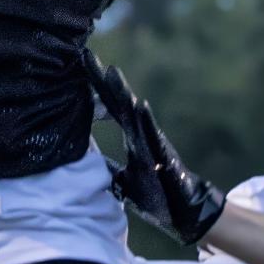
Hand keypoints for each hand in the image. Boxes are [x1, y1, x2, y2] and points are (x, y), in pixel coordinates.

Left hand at [84, 49, 225, 245]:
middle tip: (86, 55)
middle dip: (103, 79)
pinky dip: (146, 120)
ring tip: (111, 71)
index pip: (107, 105)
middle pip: (117, 101)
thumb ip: (107, 166)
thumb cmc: (154, 191)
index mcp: (130, 135)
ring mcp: (151, 142)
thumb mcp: (122, 180)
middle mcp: (140, 133)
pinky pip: (153, 136)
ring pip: (134, 113)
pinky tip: (139, 104)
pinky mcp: (163, 156)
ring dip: (123, 92)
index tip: (80, 62)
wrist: (183, 209)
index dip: (94, 85)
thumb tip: (85, 164)